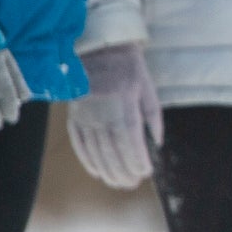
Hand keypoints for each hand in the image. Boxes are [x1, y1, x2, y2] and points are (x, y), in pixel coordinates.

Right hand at [68, 42, 164, 189]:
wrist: (97, 47)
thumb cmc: (128, 68)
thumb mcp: (147, 87)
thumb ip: (153, 115)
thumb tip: (157, 143)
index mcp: (123, 101)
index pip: (130, 136)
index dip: (136, 157)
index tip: (145, 171)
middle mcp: (102, 109)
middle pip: (112, 147)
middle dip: (123, 169)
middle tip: (132, 184)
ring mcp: (85, 113)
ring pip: (95, 148)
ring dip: (107, 169)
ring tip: (119, 183)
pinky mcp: (74, 115)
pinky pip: (79, 141)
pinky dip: (88, 159)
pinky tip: (98, 172)